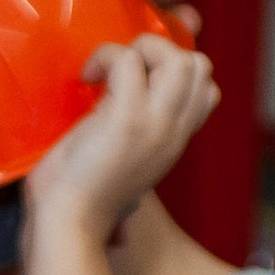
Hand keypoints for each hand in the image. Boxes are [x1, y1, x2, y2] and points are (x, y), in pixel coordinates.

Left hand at [23, 36, 219, 251]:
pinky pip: (129, 61)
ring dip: (139, 49)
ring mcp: (156, 126)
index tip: (139, 79)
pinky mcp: (127, 120)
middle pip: (199, 66)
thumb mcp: (123, 156)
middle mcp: (174, 133)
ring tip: (107, 71)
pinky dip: (106, 57)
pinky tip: (87, 77)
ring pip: (178, 58)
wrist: (68, 225)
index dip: (176, 71)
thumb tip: (110, 96)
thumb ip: (134, 128)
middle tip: (121, 72)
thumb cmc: (81, 195)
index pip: (206, 90)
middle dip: (160, 51)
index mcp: (175, 141)